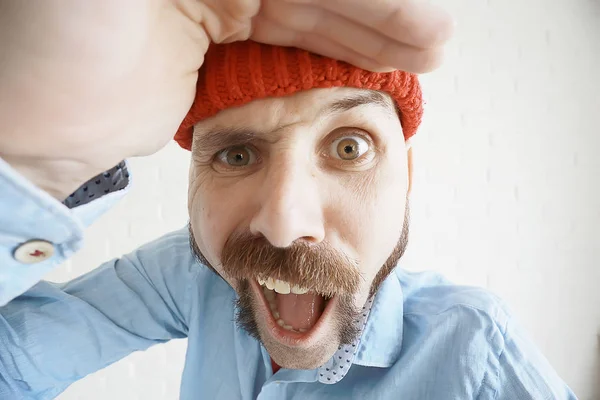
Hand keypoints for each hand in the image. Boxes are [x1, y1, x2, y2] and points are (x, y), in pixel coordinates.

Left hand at [0, 0, 452, 199]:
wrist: (29, 127)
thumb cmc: (53, 43)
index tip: (413, 11)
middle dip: (378, 10)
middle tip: (436, 35)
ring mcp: (214, 10)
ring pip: (309, 17)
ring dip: (367, 35)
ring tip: (425, 54)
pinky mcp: (215, 55)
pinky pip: (289, 51)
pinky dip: (331, 58)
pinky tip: (370, 67)